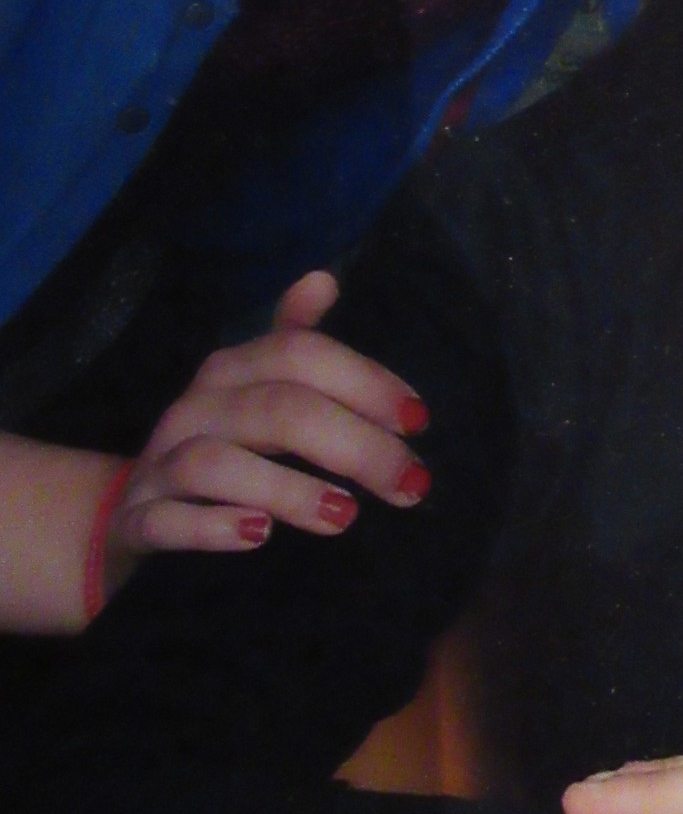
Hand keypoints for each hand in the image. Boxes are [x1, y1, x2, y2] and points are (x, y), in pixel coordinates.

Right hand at [101, 271, 431, 594]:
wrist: (132, 513)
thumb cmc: (221, 447)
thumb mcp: (256, 391)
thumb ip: (295, 343)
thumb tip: (323, 278)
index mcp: (231, 371)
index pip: (299, 355)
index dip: (365, 382)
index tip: (418, 421)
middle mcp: (193, 409)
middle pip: (275, 409)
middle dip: (354, 446)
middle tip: (411, 484)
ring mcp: (160, 465)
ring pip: (214, 462)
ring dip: (285, 488)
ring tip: (345, 515)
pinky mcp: (137, 523)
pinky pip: (165, 520)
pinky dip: (211, 527)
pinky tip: (259, 535)